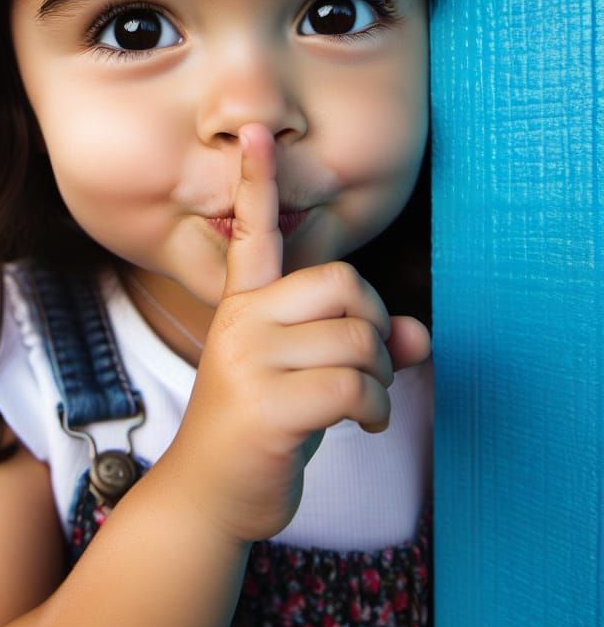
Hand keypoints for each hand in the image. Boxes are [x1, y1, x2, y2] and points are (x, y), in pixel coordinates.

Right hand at [162, 123, 431, 545]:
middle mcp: (242, 321)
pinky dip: (373, 409)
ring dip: (378, 378)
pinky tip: (356, 425)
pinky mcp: (266, 404)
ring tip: (356, 401)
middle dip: (373, 326)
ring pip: (357, 340)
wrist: (209, 492)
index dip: (257, 182)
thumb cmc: (260, 426)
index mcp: (244, 304)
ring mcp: (249, 361)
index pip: (252, 233)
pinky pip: (354, 386)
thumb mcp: (306, 375)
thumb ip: (359, 345)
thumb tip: (419, 335)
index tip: (253, 134)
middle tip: (364, 363)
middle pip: (342, 285)